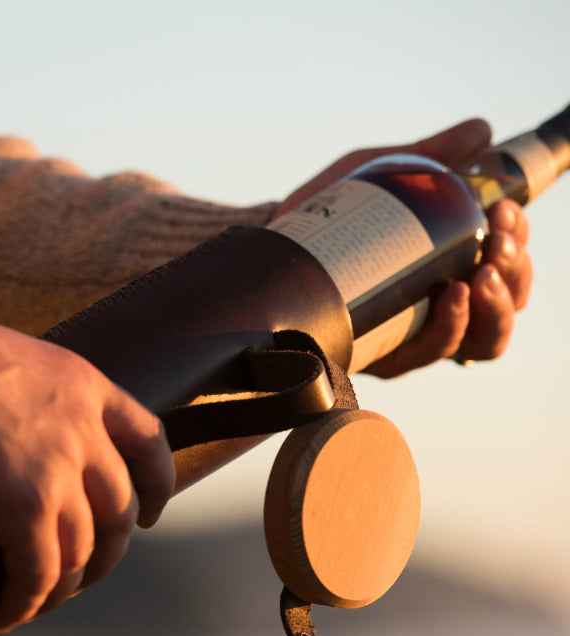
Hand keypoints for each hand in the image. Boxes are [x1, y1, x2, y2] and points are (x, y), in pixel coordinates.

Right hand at [0, 309, 174, 632]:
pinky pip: (39, 572)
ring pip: (82, 551)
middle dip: (108, 553)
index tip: (150, 516)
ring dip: (63, 587)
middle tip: (84, 574)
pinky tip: (7, 613)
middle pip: (119, 511)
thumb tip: (29, 431)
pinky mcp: (24, 505)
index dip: (157, 487)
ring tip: (38, 601)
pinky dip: (26, 601)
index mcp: (88, 389)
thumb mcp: (20, 360)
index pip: (149, 443)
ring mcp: (60, 470)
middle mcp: (85, 431)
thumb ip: (44, 397)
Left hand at [273, 120, 532, 377]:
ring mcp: (411, 333)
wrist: (268, 243)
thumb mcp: (379, 173)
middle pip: (505, 305)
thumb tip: (481, 129)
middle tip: (495, 241)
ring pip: (481, 339)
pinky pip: (427, 354)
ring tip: (480, 274)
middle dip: (513, 271)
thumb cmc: (324, 210)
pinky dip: (449, 329)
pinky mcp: (381, 354)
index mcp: (448, 266)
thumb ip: (427, 155)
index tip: (502, 212)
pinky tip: (454, 297)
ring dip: (495, 306)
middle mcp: (437, 306)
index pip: (506, 266)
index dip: (518, 242)